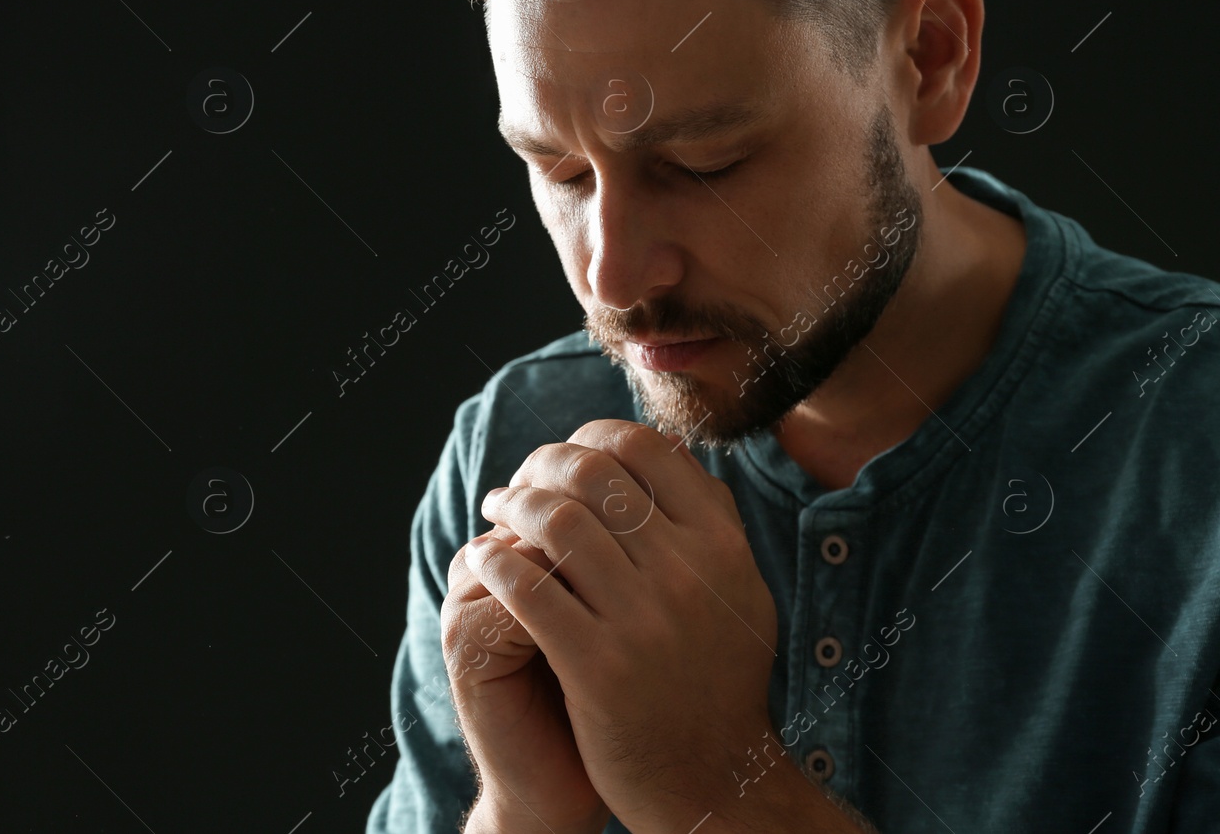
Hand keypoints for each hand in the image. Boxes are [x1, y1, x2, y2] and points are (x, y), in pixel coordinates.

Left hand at [465, 419, 780, 831]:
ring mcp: (644, 619)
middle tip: (514, 485)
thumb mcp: (739, 591)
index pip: (644, 448)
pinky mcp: (598, 665)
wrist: (714, 781)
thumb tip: (662, 448)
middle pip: (591, 474)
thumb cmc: (715, 680)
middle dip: (539, 467)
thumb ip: (706, 523)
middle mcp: (690, 573)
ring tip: (493, 515)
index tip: (562, 459)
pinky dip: (494, 562)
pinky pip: (527, 587)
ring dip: (509, 507)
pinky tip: (482, 562)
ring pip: (553, 521)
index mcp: (723, 545)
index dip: (589, 440)